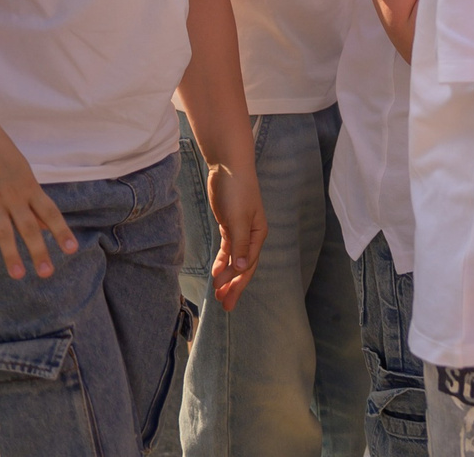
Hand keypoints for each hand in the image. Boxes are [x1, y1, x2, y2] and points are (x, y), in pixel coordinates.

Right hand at [0, 117, 77, 278]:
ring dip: (11, 254)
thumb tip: (46, 225)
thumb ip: (32, 202)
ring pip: (4, 231)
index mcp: (30, 188)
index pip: (50, 213)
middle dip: (39, 251)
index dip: (61, 231)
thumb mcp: (23, 174)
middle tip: (47, 273)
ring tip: (18, 275)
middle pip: (29, 227)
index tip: (71, 249)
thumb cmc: (0, 155)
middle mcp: (13, 196)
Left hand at [202, 159, 265, 310]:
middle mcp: (252, 235)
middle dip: (234, 286)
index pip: (248, 264)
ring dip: (227, 277)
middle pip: (244, 266)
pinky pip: (228, 249)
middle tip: (224, 305)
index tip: (226, 298)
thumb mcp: (238, 219)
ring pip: (235, 259)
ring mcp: (241, 231)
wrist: (228, 167)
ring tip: (218, 294)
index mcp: (258, 234)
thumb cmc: (237, 191)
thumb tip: (242, 268)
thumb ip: (240, 244)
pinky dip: (223, 261)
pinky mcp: (230, 225)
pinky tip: (216, 272)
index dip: (238, 283)